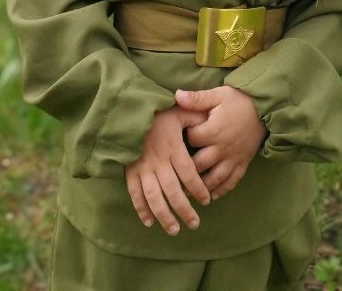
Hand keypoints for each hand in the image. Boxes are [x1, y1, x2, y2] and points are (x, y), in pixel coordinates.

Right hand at [124, 106, 211, 234]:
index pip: (188, 174)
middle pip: (173, 191)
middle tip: (195, 224)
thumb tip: (212, 122)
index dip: (198, 189)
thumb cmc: (158, 113)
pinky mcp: (130, 171)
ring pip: (154, 197)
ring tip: (174, 230)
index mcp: (173, 148)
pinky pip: (135, 194)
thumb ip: (196, 118)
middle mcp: (158, 161)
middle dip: (184, 210)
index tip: (206, 201)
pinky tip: (149, 222)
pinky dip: (141, 209)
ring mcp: (143, 168)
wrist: (129, 112)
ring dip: (164, 216)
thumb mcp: (179, 112)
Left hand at [174, 86, 267, 199]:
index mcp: (213, 131)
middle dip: (186, 171)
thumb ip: (197, 98)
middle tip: (173, 176)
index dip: (184, 137)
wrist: (265, 109)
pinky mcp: (243, 164)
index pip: (191, 140)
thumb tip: (176, 95)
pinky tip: (212, 196)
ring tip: (187, 195)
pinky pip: (231, 182)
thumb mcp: (218, 94)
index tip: (178, 137)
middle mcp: (222, 148)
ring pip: (214, 179)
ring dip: (201, 188)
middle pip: (199, 165)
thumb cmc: (239, 100)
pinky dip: (221, 190)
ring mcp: (233, 158)